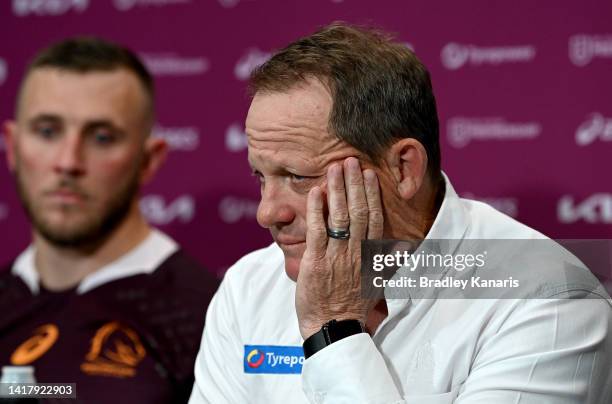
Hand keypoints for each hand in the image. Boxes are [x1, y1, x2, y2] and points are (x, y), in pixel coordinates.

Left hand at [295, 157, 383, 338]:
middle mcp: (357, 252)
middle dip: (355, 183)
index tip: (369, 174)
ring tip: (335, 168)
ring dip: (337, 190)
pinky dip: (317, 210)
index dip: (372, 194)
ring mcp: (337, 256)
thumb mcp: (376, 283)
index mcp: (370, 255)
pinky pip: (318, 231)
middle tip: (351, 160)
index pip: (375, 218)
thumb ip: (385, 261)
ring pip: (340, 217)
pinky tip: (316, 192)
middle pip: (359, 211)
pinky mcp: (317, 262)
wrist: (334, 328)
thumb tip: (403, 248)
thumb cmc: (353, 305)